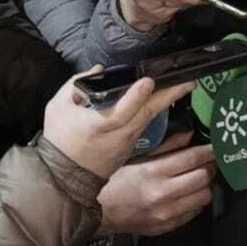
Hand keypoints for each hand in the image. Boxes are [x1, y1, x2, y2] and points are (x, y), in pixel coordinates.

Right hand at [42, 72, 196, 178]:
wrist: (64, 176)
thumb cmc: (59, 140)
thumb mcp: (57, 107)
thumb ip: (75, 85)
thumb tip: (98, 70)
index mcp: (98, 126)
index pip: (121, 111)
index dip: (135, 96)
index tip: (148, 82)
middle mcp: (117, 135)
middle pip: (146, 113)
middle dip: (168, 96)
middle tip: (188, 82)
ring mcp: (126, 142)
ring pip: (149, 118)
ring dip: (168, 101)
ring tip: (184, 85)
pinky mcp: (130, 147)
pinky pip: (146, 125)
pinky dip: (158, 111)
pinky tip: (168, 99)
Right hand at [98, 132, 215, 235]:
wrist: (98, 212)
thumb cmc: (115, 179)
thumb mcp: (135, 157)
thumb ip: (165, 146)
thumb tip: (190, 135)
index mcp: (153, 172)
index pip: (192, 159)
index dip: (209, 151)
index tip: (216, 147)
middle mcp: (162, 194)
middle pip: (203, 178)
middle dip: (209, 167)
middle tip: (208, 161)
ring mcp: (166, 213)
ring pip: (203, 197)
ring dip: (205, 185)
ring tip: (199, 177)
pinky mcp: (167, 226)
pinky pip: (194, 213)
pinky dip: (196, 201)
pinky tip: (188, 193)